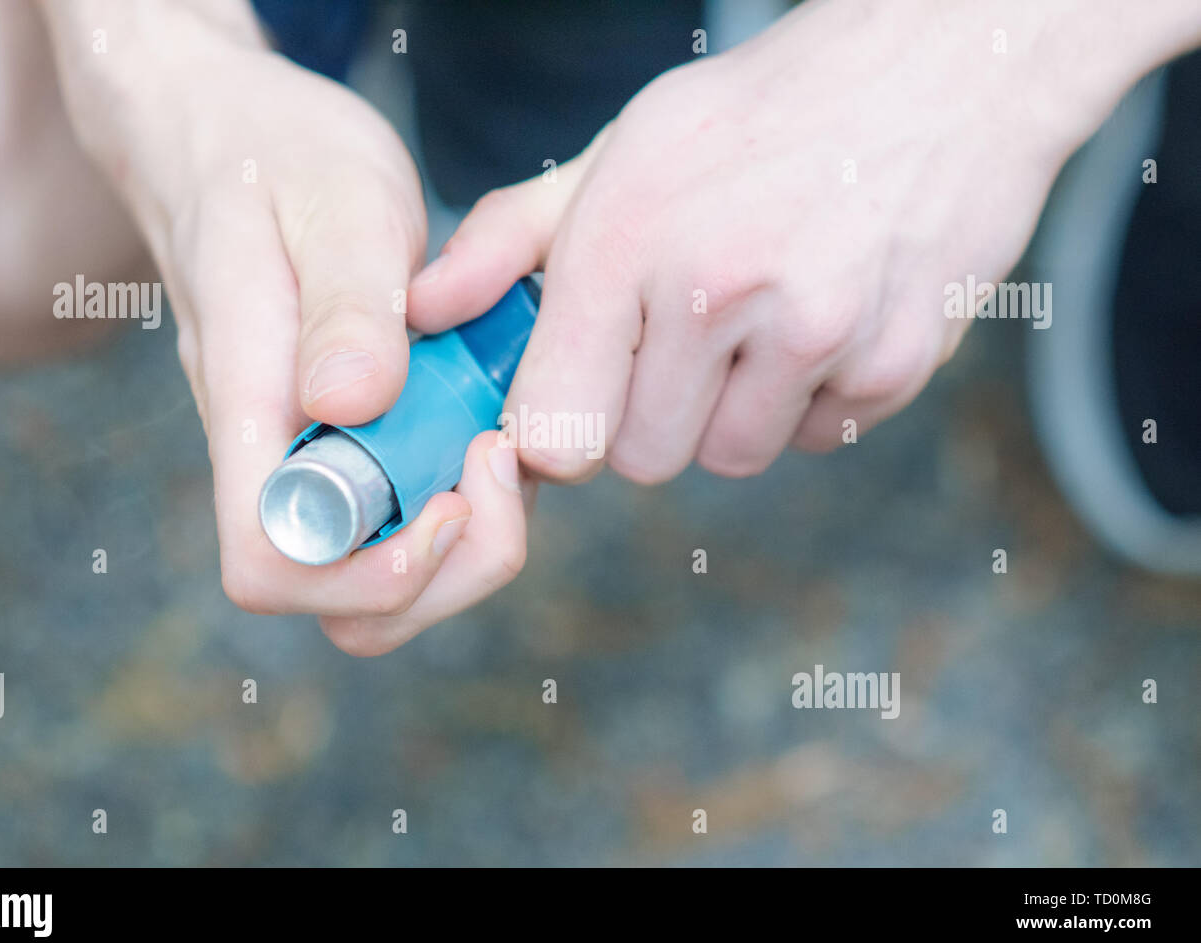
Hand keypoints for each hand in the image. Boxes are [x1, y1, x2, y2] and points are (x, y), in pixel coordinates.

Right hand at [40, 0, 530, 650]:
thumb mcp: (332, 203)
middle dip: (447, 573)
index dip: (371, 573)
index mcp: (250, 407)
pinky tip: (486, 421)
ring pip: (378, 577)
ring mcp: (310, 457)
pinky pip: (403, 518)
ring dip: (464, 541)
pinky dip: (463, 498)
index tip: (453, 496)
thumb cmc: (277, 156)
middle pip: (340, 603)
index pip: (273, 564)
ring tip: (499, 442)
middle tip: (502, 463)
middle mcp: (273, 456)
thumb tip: (350, 405)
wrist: (228, 137)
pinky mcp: (349, 444)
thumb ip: (346, 303)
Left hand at [409, 0, 1194, 483]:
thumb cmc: (753, 119)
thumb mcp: (618, 153)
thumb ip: (508, 239)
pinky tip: (821, 319)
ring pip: (731, 457)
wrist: (935, 68)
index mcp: (628, 240)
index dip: (560, 429)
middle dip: (650, 414)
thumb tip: (423, 313)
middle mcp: (719, 291)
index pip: (556, 433)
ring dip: (730, 412)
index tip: (578, 400)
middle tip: (681, 339)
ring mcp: (817, 331)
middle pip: (644, 459)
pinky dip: (810, 400)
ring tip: (755, 322)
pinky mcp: (895, 361)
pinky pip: (817, 437)